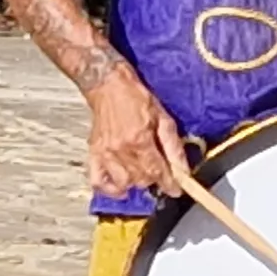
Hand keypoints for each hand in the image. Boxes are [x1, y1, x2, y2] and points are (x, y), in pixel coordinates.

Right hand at [89, 80, 189, 201]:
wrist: (109, 85)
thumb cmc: (137, 97)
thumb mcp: (163, 117)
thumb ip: (173, 146)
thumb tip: (183, 169)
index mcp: (140, 140)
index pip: (158, 172)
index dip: (170, 184)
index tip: (176, 190)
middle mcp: (121, 150)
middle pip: (142, 180)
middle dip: (154, 180)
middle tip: (160, 172)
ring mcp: (105, 154)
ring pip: (124, 183)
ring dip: (136, 182)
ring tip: (142, 173)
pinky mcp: (94, 153)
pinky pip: (98, 181)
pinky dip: (109, 189)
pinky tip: (121, 186)